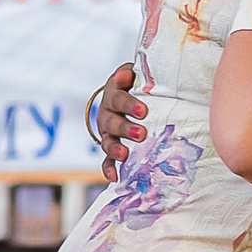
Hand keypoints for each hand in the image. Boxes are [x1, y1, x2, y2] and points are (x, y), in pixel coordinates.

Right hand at [93, 63, 145, 178]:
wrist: (126, 93)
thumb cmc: (135, 84)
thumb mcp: (133, 74)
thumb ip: (130, 74)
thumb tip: (124, 76)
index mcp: (113, 95)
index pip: (118, 99)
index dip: (129, 105)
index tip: (143, 111)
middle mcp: (107, 114)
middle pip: (112, 122)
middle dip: (126, 129)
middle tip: (141, 134)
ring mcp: (107, 133)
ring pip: (107, 141)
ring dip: (115, 148)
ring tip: (124, 155)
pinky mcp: (111, 147)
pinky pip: (107, 159)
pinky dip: (108, 168)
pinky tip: (114, 177)